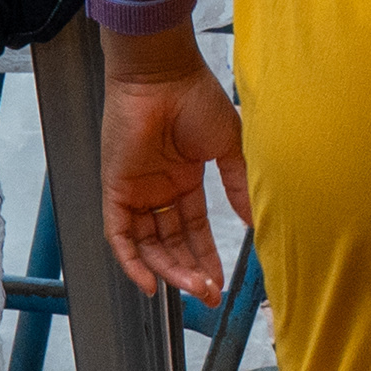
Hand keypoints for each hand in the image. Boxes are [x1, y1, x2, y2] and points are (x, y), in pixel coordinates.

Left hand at [101, 46, 250, 303]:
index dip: (206, 258)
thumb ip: (238, 184)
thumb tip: (255, 220)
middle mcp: (159, 190)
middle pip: (171, 244)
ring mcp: (136, 191)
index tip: (220, 284)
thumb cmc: (196, 98)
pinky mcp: (115, 189)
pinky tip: (150, 283)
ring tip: (194, 288)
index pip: (193, 230)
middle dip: (190, 272)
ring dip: (169, 271)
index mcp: (184, 179)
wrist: (163, 75)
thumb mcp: (228, 145)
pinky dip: (131, 262)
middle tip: (209, 295)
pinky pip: (119, 235)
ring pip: (148, 246)